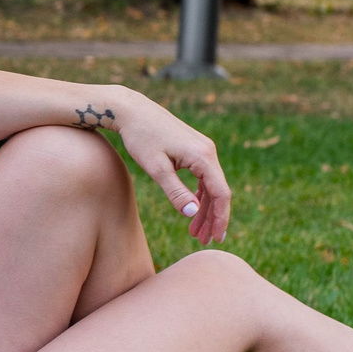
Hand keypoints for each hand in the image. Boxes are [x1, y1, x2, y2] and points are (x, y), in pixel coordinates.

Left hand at [104, 89, 231, 243]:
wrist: (132, 110)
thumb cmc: (141, 137)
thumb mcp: (156, 168)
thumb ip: (175, 192)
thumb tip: (193, 213)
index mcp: (203, 156)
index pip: (221, 194)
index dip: (220, 218)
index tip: (216, 238)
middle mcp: (208, 152)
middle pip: (218, 192)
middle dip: (212, 218)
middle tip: (204, 241)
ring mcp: (203, 149)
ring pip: (211, 186)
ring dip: (205, 209)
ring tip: (195, 232)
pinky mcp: (194, 149)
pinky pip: (203, 177)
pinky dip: (199, 195)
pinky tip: (192, 209)